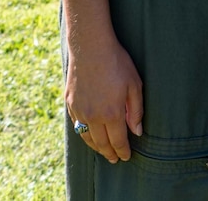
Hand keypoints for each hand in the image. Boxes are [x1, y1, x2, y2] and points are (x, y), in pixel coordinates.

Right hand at [64, 30, 142, 163]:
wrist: (90, 47)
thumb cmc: (117, 63)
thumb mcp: (134, 84)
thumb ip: (136, 111)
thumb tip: (137, 131)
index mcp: (111, 113)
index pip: (118, 140)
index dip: (123, 151)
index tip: (126, 157)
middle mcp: (93, 116)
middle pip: (101, 143)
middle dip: (109, 153)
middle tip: (115, 159)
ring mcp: (79, 111)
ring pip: (87, 137)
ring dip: (96, 147)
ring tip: (104, 151)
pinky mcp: (70, 103)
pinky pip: (77, 125)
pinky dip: (84, 134)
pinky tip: (90, 135)